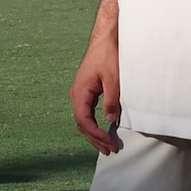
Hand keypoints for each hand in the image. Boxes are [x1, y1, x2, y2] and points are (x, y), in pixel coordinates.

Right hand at [70, 29, 122, 154]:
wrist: (105, 40)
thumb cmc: (108, 56)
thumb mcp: (114, 79)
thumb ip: (112, 100)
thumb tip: (110, 120)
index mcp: (80, 93)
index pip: (83, 120)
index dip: (96, 134)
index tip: (110, 142)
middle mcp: (76, 95)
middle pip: (82, 124)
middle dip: (95, 139)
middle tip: (111, 150)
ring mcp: (80, 94)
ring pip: (84, 120)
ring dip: (94, 134)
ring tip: (106, 145)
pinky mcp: (87, 92)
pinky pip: (87, 113)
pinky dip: (94, 125)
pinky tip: (103, 130)